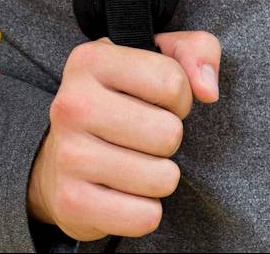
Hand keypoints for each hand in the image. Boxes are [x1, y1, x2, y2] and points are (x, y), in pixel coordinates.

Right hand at [26, 31, 220, 241]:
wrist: (61, 159)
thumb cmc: (124, 100)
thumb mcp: (162, 57)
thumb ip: (198, 52)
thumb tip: (208, 91)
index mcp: (91, 60)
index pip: (173, 83)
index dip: (180, 98)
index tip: (159, 103)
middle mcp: (72, 106)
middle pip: (169, 133)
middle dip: (171, 138)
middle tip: (147, 137)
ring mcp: (67, 156)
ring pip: (162, 178)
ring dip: (161, 175)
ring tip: (137, 163)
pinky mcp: (70, 203)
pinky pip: (144, 217)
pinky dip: (147, 210)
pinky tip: (126, 193)